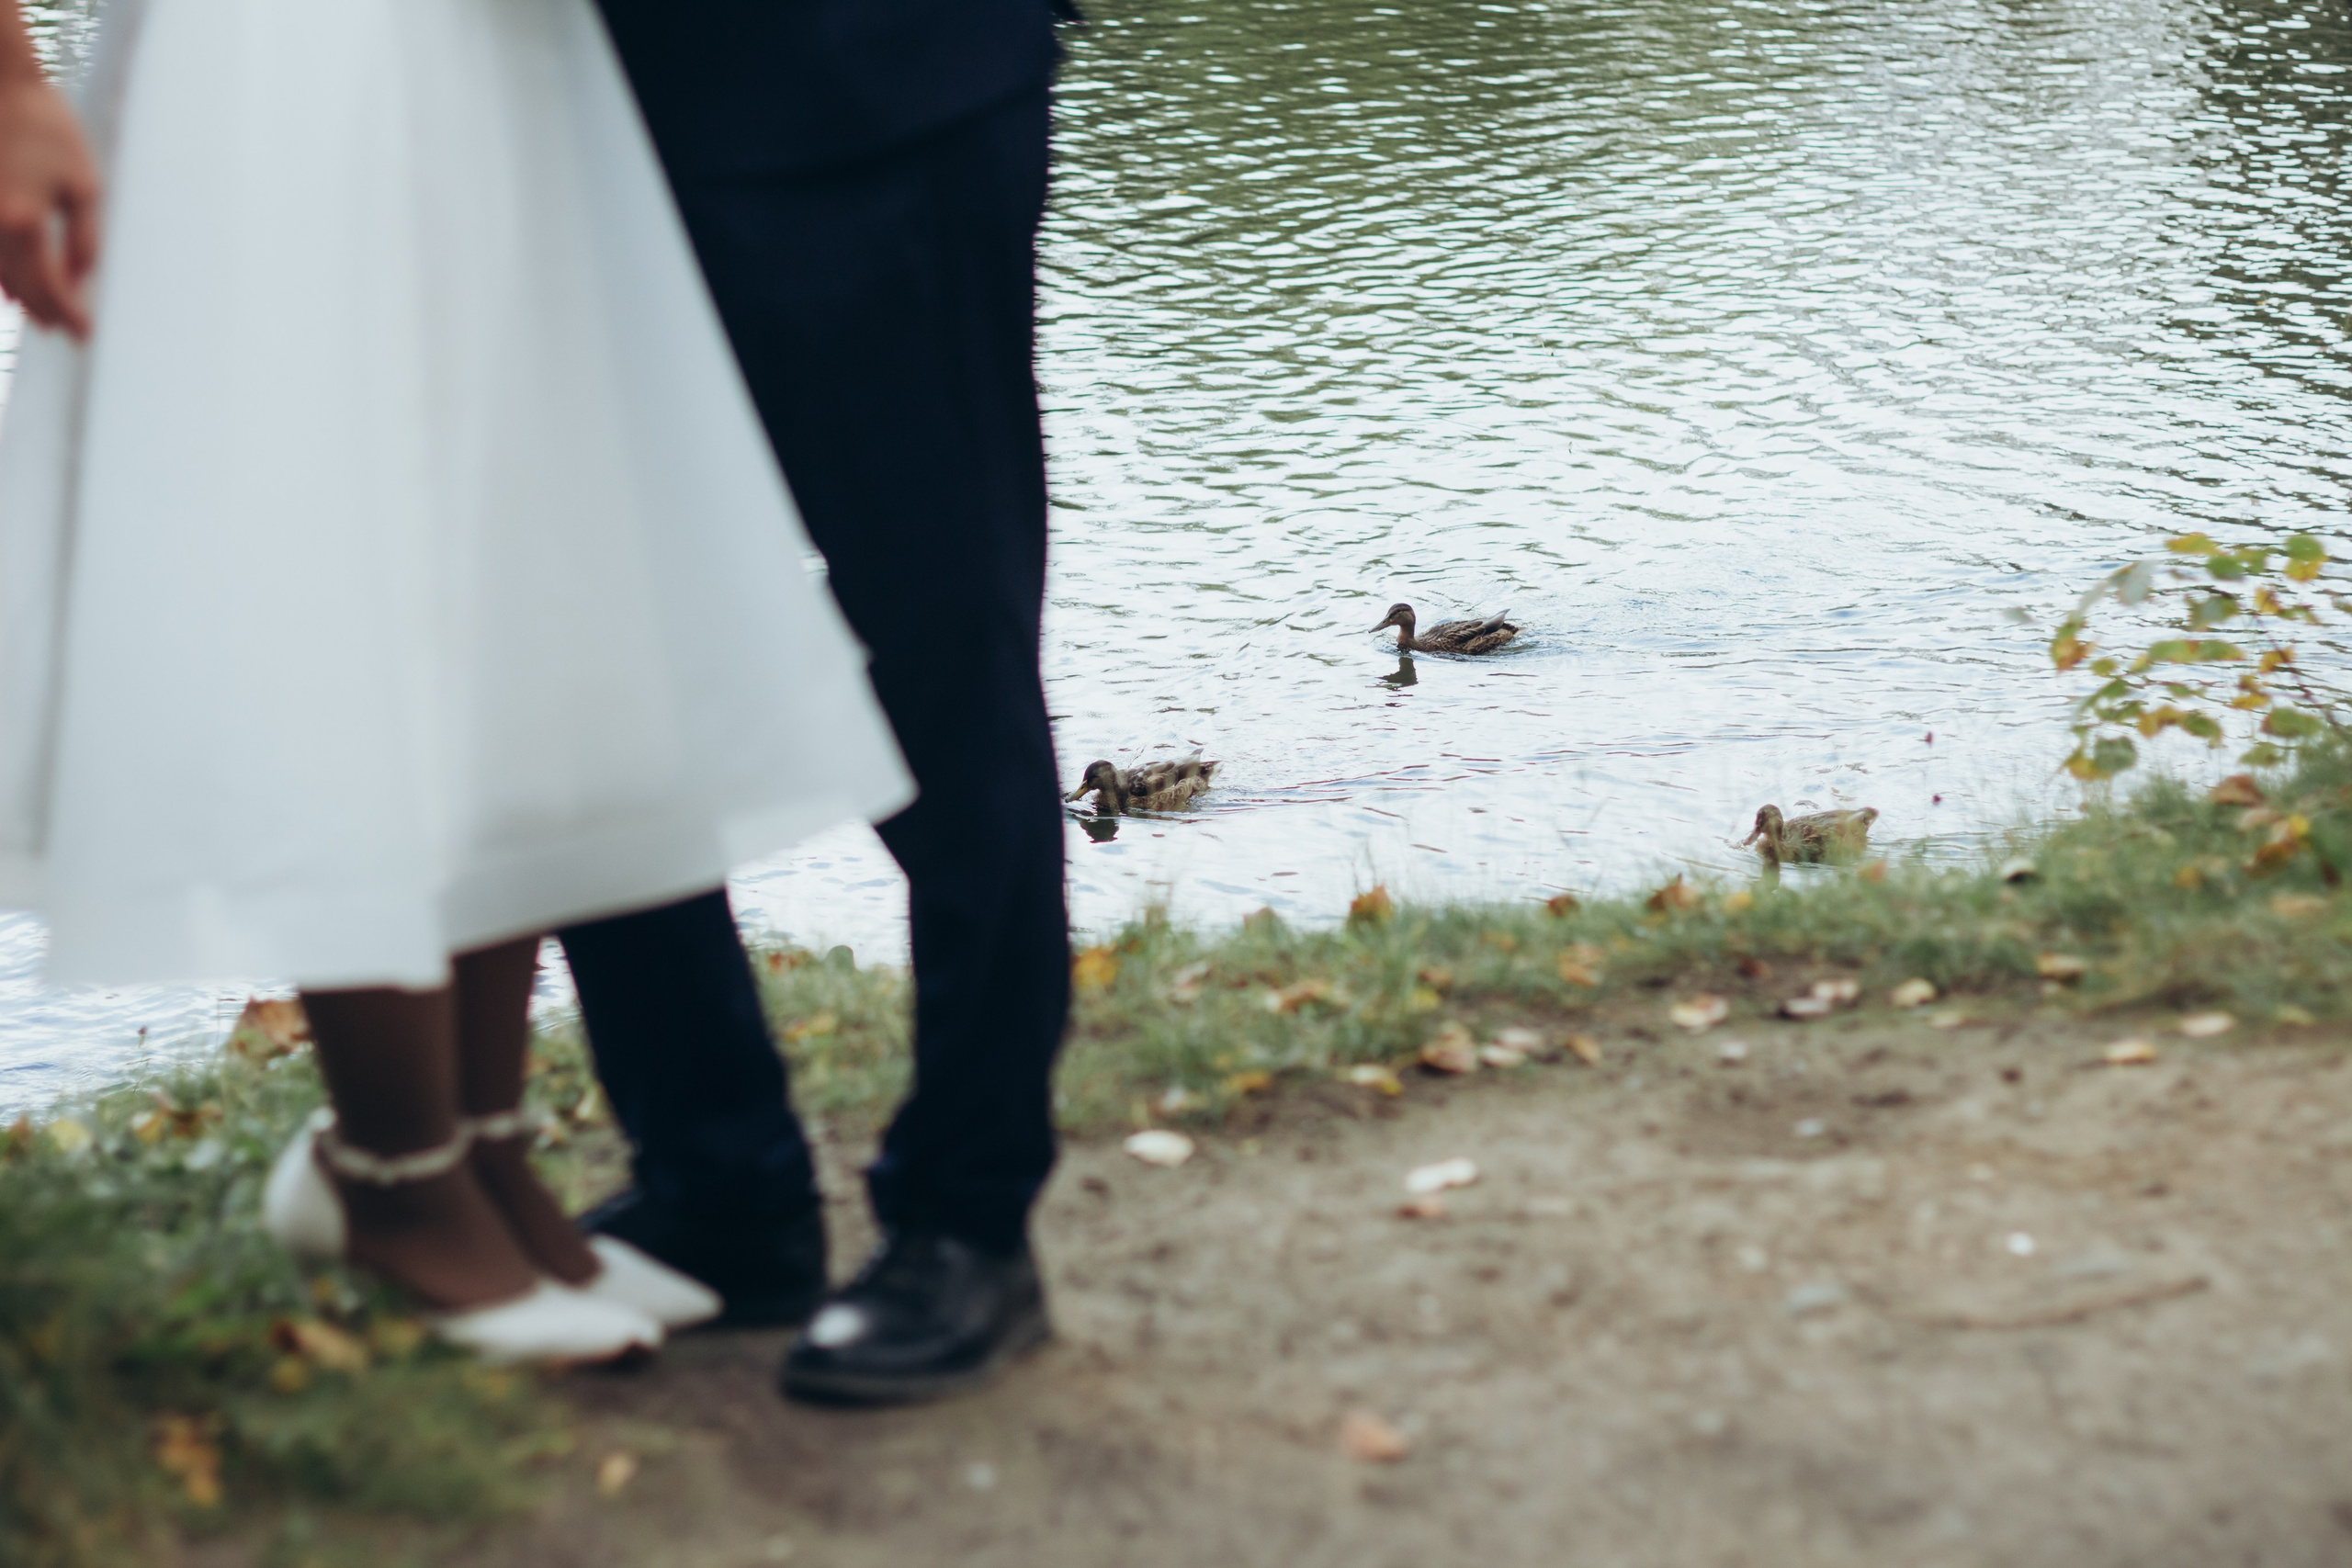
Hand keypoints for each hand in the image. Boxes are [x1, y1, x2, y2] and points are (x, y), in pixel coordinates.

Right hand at [0, 71, 97, 337]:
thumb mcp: (83, 186)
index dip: (68, 314)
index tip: (84, 335)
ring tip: (38, 311)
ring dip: (17, 295)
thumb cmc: (48, 128)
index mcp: (25, 223)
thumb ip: (83, 239)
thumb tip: (79, 281)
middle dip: (43, 310)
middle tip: (61, 329)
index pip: (50, 288)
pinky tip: (8, 280)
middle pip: (18, 287)